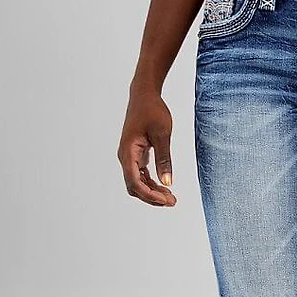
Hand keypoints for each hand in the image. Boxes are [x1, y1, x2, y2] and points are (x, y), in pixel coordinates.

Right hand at [117, 88, 176, 206]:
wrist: (144, 95)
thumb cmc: (152, 110)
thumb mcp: (162, 134)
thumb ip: (164, 159)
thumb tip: (167, 182)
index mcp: (128, 152)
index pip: (135, 182)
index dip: (149, 195)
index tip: (166, 200)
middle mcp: (125, 156)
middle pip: (134, 187)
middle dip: (152, 197)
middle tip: (172, 202)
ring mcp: (129, 157)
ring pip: (138, 183)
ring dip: (153, 192)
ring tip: (171, 198)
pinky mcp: (136, 155)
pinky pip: (141, 175)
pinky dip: (152, 183)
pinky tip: (165, 188)